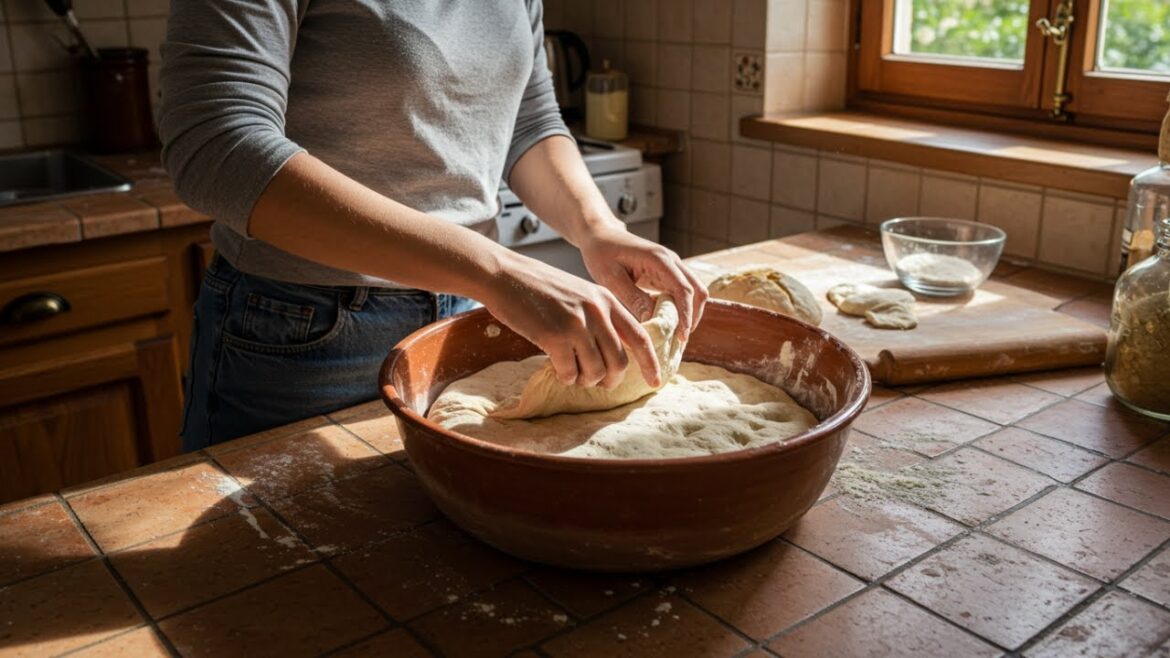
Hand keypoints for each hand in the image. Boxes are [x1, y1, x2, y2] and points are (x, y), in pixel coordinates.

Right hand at [480, 251, 661, 388]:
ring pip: (595, 371)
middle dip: (610, 380)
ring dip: (584, 380)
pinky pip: (569, 372)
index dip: (651, 363)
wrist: (505, 275)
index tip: (656, 381)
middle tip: (599, 383)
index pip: (640, 337)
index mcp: (606, 300)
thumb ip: (599, 316)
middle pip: (619, 361)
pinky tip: (557, 369)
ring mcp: (576, 324)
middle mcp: (596, 311)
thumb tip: (612, 355)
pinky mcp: (554, 336)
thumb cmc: (539, 287)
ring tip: (573, 373)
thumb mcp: (579, 293)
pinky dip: (565, 377)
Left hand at [578, 224, 707, 342]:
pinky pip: (682, 292)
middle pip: (697, 291)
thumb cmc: (602, 254)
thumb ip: (633, 298)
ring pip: (694, 292)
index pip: (684, 289)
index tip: (682, 337)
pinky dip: (681, 309)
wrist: (600, 236)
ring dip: (689, 313)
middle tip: (680, 341)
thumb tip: (652, 320)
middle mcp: (671, 261)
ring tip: (675, 337)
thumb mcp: (611, 279)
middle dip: (693, 317)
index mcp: (659, 259)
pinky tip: (669, 325)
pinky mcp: (667, 273)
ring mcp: (672, 266)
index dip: (686, 315)